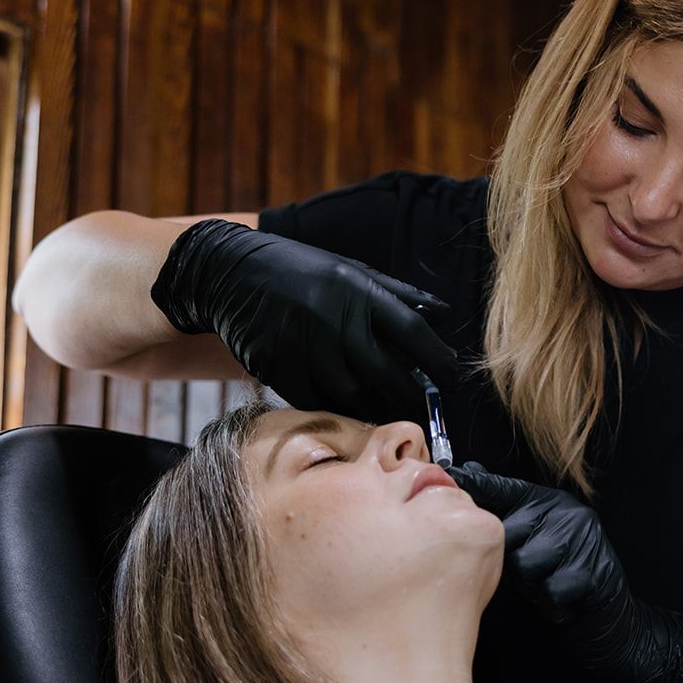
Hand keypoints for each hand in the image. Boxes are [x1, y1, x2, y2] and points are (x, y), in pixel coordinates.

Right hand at [151, 220, 456, 417]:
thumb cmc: (300, 271)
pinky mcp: (276, 365)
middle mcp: (333, 317)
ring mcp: (302, 343)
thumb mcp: (350, 269)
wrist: (229, 272)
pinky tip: (350, 410)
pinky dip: (336, 408)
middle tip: (424, 409)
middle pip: (386, 372)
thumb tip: (443, 312)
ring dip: (375, 407)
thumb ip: (397, 293)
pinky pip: (315, 399)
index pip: (412, 331)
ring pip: (350, 393)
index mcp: (357, 290)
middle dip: (410, 396)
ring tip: (390, 413)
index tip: (453, 378)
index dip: (438, 360)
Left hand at [450, 462, 682, 682]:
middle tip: (533, 577)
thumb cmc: (560, 586)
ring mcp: (584, 538)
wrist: (610, 626)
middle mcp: (567, 512)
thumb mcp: (529, 549)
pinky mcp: (595, 568)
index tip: (445, 472)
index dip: (475, 483)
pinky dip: (553, 605)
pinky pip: (551, 589)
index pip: (503, 487)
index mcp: (547, 502)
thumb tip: (465, 476)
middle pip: (509, 534)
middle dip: (511, 565)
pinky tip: (564, 604)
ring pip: (527, 563)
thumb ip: (503, 522)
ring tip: (548, 589)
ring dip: (533, 587)